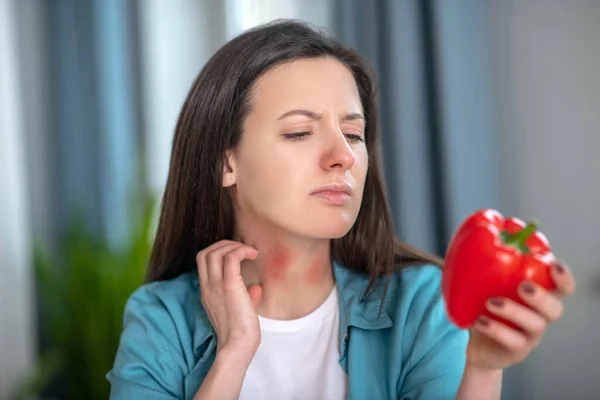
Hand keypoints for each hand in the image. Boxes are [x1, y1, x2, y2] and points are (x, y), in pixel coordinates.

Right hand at [196, 240, 262, 357]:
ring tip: (249, 251)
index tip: (236, 254)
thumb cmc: (241, 331)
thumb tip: (256, 287)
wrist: (238, 345)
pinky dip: (241, 250)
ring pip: (215, 252)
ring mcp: (216, 285)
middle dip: (224, 244)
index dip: (218, 251)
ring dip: (233, 245)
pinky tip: (253, 255)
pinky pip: (231, 257)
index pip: (203, 261)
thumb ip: (247, 297)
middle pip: (205, 253)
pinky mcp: (229, 285)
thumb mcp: (241, 310)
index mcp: (208, 292)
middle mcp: (208, 286)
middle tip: (242, 248)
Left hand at [465, 260, 575, 370]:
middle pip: (555, 308)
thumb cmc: (487, 310)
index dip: (564, 277)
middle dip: (541, 296)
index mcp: (539, 296)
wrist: (480, 348)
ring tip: (490, 302)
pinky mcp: (518, 351)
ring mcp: (531, 336)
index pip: (562, 287)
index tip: (554, 265)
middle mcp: (540, 317)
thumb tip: (472, 237)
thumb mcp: (487, 287)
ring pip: (535, 324)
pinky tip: (480, 321)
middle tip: (522, 286)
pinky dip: (496, 329)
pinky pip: (513, 341)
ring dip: (514, 310)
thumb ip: (487, 266)